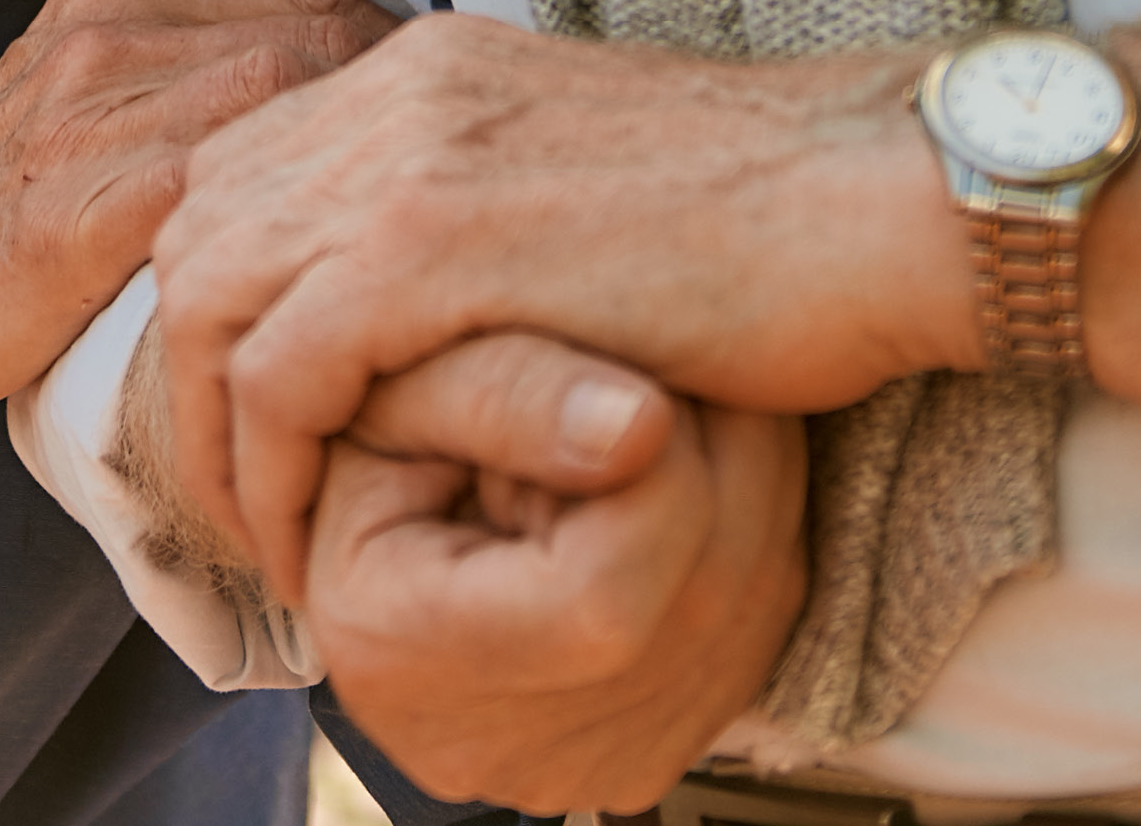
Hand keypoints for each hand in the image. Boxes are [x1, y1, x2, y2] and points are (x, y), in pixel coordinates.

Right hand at [0, 0, 392, 413]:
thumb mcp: (81, 96)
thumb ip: (185, 63)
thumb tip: (327, 69)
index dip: (384, 47)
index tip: (422, 117)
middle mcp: (102, 33)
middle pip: (312, 29)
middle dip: (395, 98)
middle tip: (438, 173)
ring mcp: (89, 116)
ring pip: (281, 90)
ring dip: (359, 153)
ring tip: (404, 217)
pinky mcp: (81, 211)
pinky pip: (222, 185)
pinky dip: (291, 213)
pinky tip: (328, 260)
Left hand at [153, 13, 967, 600]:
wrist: (877, 195)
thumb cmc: (771, 217)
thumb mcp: (581, 185)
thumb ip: (489, 212)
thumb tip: (434, 301)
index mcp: (426, 67)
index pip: (243, 174)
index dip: (226, 307)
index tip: (263, 424)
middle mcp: (394, 90)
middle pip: (198, 230)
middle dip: (193, 376)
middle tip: (245, 496)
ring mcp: (404, 158)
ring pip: (209, 301)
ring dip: (217, 436)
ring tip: (272, 537)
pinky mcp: (432, 245)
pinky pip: (281, 370)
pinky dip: (272, 466)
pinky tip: (313, 539)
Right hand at [308, 367, 807, 812]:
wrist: (391, 530)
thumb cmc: (376, 444)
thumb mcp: (395, 387)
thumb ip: (506, 389)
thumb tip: (646, 423)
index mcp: (403, 661)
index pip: (601, 596)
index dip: (648, 464)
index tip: (621, 385)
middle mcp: (508, 751)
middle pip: (701, 593)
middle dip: (707, 450)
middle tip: (645, 375)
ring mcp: (592, 765)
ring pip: (755, 600)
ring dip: (742, 473)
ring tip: (655, 415)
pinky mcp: (658, 750)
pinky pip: (764, 619)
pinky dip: (748, 524)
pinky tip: (677, 475)